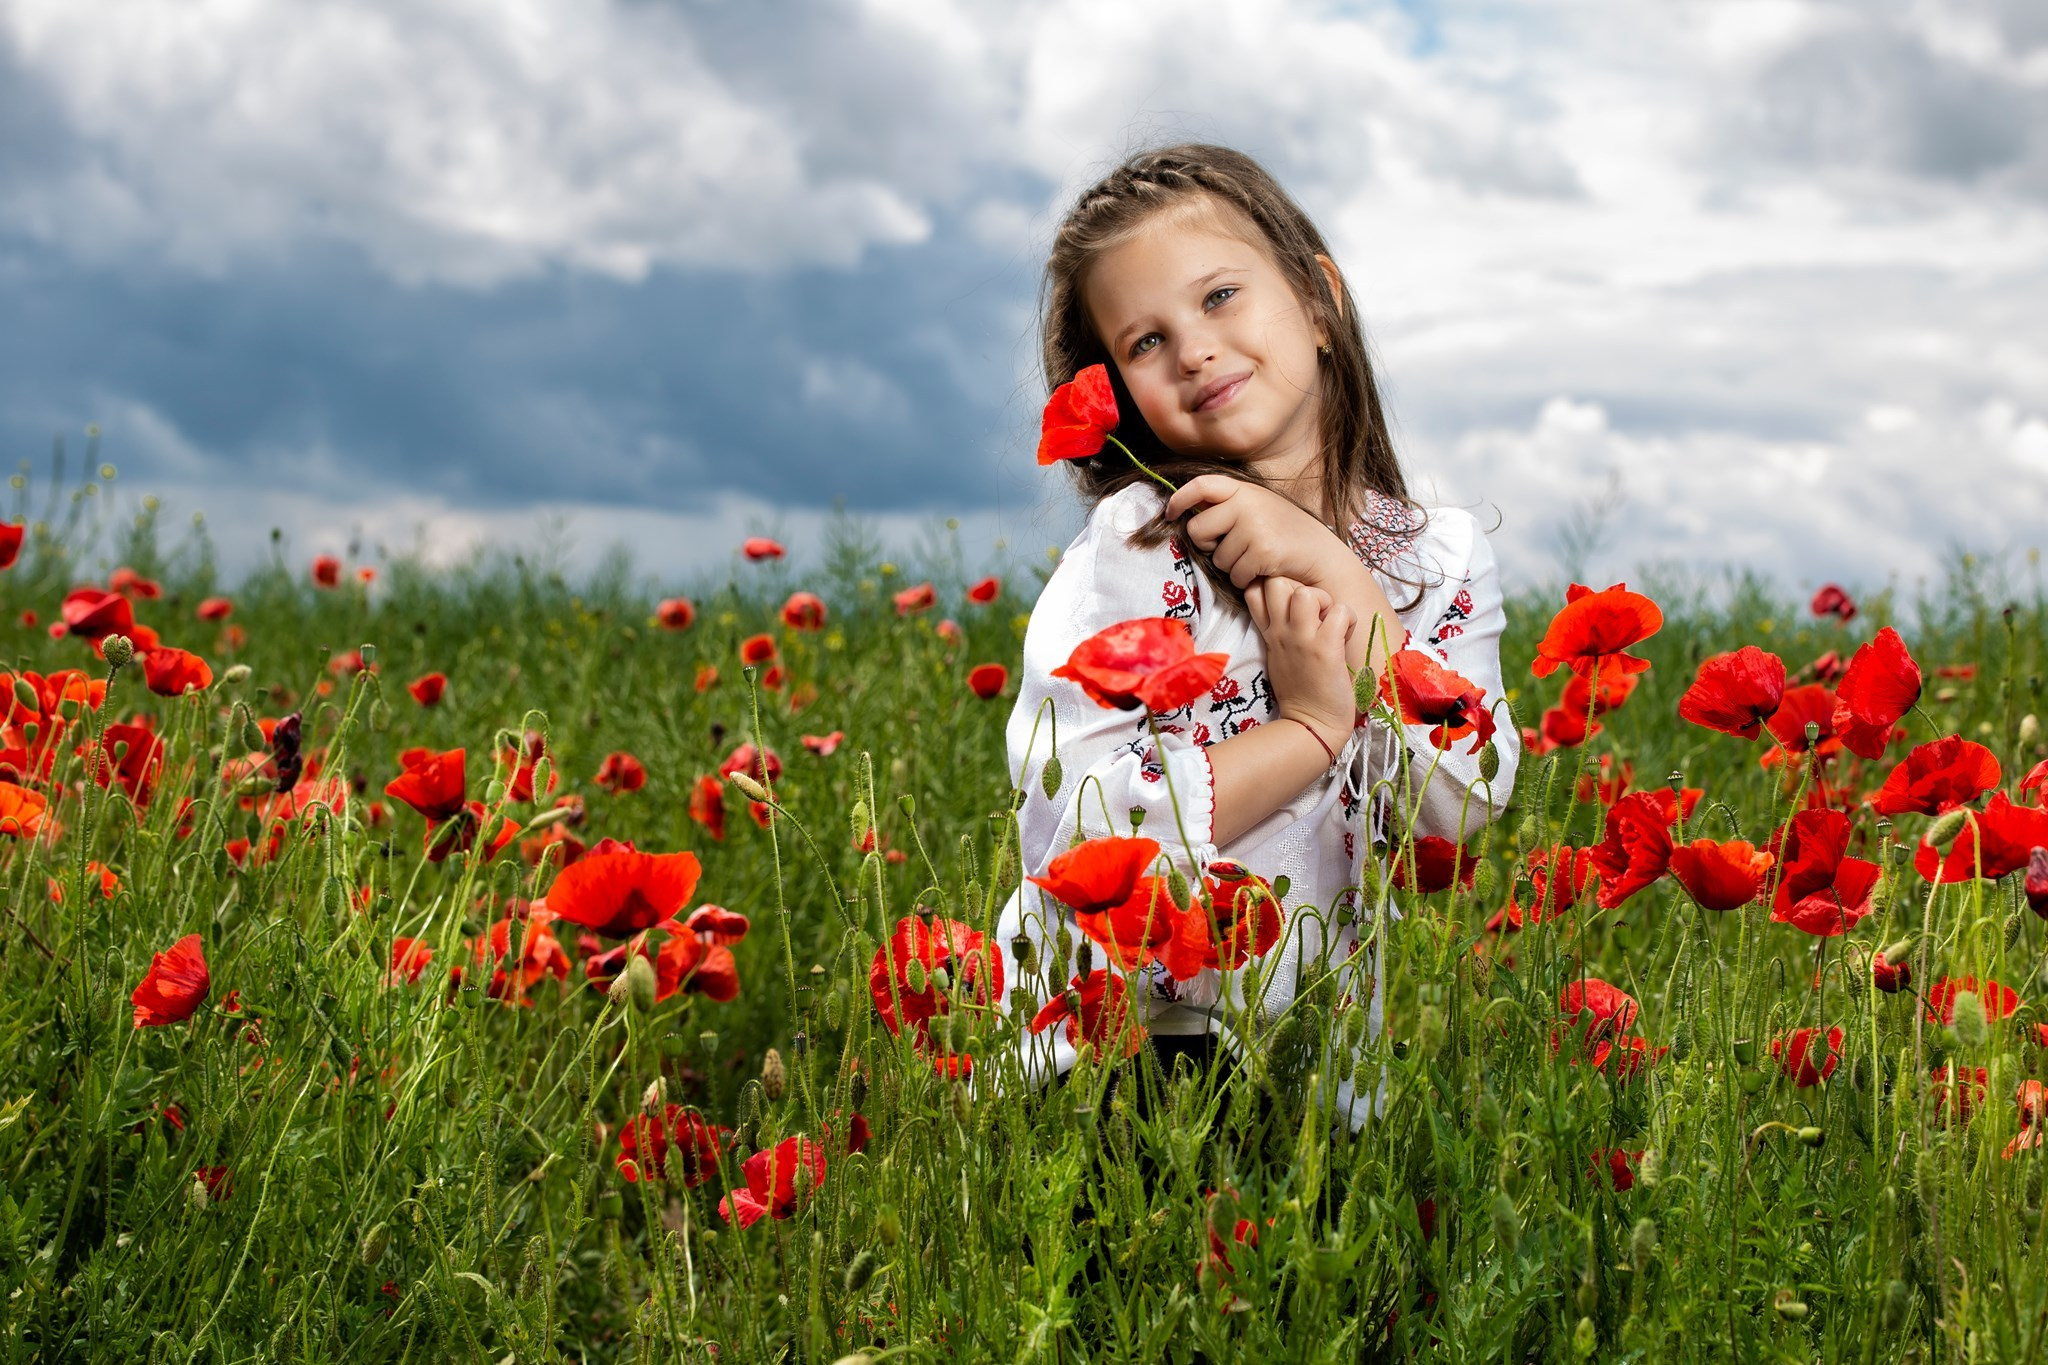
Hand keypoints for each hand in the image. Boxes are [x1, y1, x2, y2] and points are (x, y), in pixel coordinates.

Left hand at [1163, 474, 1350, 592]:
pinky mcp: (1261, 551)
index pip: (1202, 486)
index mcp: (1244, 490)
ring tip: (1255, 558)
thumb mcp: (1259, 508)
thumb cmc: (1285, 533)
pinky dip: (1245, 579)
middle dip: (1208, 545)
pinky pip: (1234, 575)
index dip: (1180, 499)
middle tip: (1229, 547)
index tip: (1171, 513)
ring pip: (1217, 558)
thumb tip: (1189, 512)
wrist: (1321, 554)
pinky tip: (1262, 571)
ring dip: (1232, 566)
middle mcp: (1247, 504)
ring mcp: (1254, 527)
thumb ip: (1230, 506)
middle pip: (1198, 529)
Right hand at [1244, 575, 1356, 747]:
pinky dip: (1348, 620)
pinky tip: (1345, 637)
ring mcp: (1302, 639)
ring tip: (1331, 623)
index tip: (1292, 605)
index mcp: (1270, 634)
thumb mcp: (1277, 657)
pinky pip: (1340, 611)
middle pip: (1277, 582)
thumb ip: (1278, 631)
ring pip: (1307, 592)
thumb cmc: (1300, 692)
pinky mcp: (1325, 649)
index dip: (1274, 587)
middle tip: (1316, 613)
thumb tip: (1290, 608)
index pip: (1254, 590)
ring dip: (1326, 602)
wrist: (1311, 725)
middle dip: (1301, 588)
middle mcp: (1281, 632)